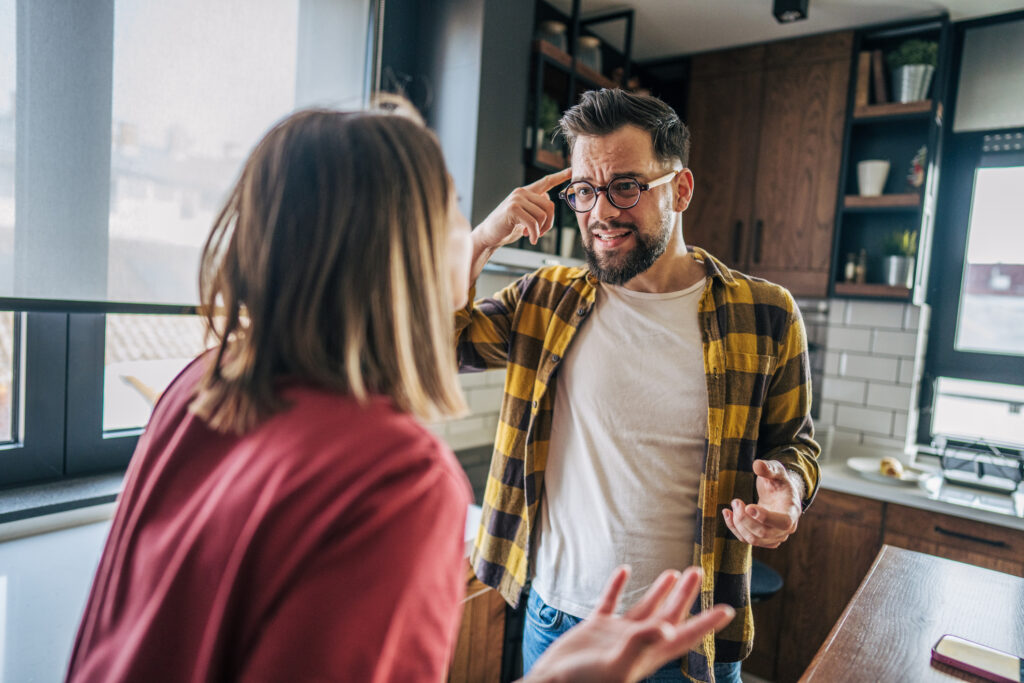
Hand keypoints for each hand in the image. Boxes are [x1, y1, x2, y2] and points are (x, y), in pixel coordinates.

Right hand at [473, 168, 571, 249]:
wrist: (489, 235)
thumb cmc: (508, 227)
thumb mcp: (525, 216)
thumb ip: (536, 208)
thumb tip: (549, 202)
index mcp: (526, 192)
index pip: (546, 182)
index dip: (560, 176)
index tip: (571, 170)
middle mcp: (522, 192)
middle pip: (549, 206)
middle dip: (548, 224)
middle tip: (540, 233)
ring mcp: (517, 199)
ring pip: (543, 215)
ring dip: (540, 230)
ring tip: (531, 235)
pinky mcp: (513, 209)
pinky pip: (533, 222)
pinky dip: (534, 234)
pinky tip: (529, 238)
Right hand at [523, 566, 734, 682]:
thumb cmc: (583, 681)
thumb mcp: (616, 665)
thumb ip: (641, 645)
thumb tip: (669, 629)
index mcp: (648, 654)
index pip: (684, 636)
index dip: (707, 624)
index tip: (728, 610)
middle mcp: (637, 643)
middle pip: (668, 615)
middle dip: (685, 595)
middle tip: (698, 570)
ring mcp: (616, 635)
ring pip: (645, 608)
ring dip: (659, 591)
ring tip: (675, 572)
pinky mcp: (596, 629)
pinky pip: (610, 603)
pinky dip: (617, 586)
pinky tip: (623, 571)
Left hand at [722, 459, 802, 548]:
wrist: (780, 494)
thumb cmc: (779, 482)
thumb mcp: (777, 471)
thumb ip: (769, 468)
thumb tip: (757, 465)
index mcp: (792, 512)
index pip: (783, 522)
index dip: (765, 517)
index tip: (748, 506)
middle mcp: (786, 529)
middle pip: (763, 533)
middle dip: (745, 518)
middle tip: (735, 501)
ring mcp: (774, 537)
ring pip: (753, 540)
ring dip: (738, 524)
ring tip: (732, 504)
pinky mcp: (762, 539)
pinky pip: (746, 539)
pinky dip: (734, 528)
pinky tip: (727, 513)